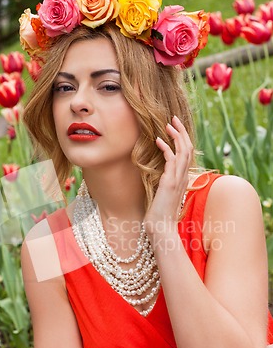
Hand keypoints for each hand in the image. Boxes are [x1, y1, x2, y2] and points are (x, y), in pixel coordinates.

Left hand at [144, 115, 193, 236]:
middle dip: (182, 131)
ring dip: (176, 135)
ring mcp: (178, 179)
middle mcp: (184, 177)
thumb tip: (160, 177)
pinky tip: (157, 140)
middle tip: (173, 118)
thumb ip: (165, 184)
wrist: (161, 229)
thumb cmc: (159, 215)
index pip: (187, 153)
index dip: (183, 139)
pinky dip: (165, 147)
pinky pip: (171, 160)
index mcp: (183, 178)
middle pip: (188, 148)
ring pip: (184, 151)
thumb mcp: (163, 195)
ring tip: (167, 123)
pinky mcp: (170, 182)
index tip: (174, 128)